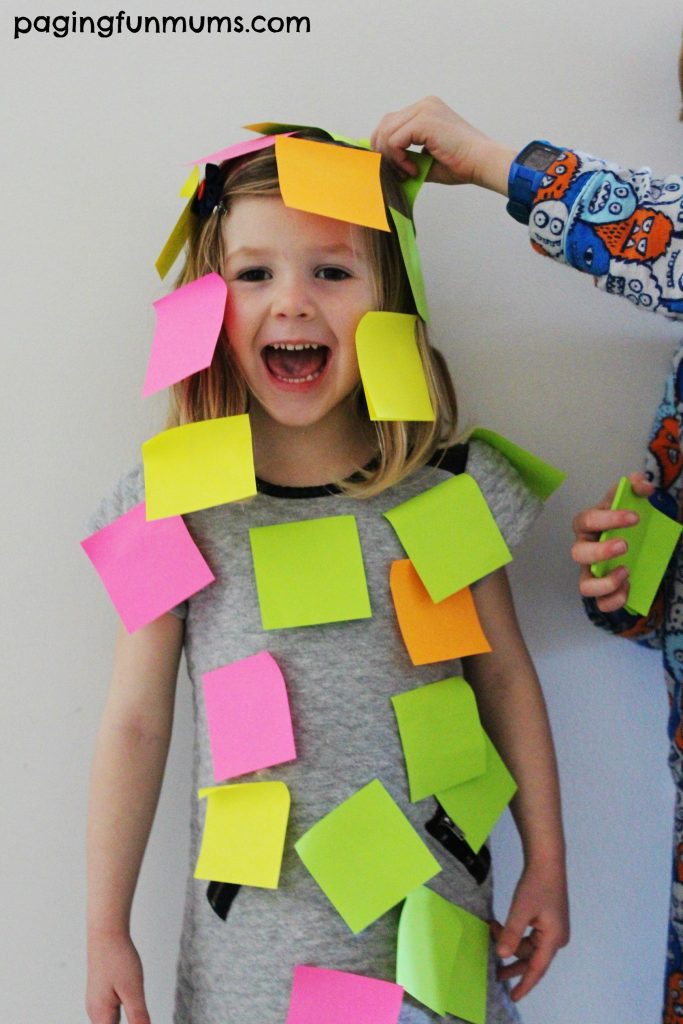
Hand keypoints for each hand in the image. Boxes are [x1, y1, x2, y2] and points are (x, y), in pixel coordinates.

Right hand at [86, 932, 150, 1023]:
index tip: (139, 1018)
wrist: (106, 934)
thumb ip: (138, 1016)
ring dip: (125, 1018)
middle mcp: (95, 1012)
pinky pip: (112, 1011)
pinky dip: (122, 1011)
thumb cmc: (117, 958)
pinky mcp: (101, 994)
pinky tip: (129, 1000)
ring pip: (112, 1021)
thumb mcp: (133, 989)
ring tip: (132, 999)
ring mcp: (96, 1003)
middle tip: (135, 1001)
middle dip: (129, 1022)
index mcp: (101, 1015)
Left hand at [370, 96, 514, 193]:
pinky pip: (394, 141)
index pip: (391, 123)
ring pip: (386, 133)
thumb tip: (386, 165)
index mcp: (426, 110)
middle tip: (397, 172)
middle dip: (384, 152)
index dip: (385, 147)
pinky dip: (399, 159)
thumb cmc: (462, 163)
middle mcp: (424, 105)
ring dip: (392, 158)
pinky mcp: (424, 121)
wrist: (483, 162)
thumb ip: (406, 156)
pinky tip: (414, 169)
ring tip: (408, 172)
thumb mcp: (426, 159)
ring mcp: (424, 109)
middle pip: (384, 125)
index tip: (396, 168)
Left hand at [491, 860, 568, 1000]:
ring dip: (511, 941)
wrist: (547, 861)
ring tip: (492, 929)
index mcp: (554, 939)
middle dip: (513, 962)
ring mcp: (554, 929)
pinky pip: (530, 935)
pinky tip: (500, 926)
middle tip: (495, 973)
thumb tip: (502, 955)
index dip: (525, 984)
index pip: (537, 969)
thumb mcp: (521, 909)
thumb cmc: (536, 884)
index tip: (514, 997)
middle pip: (532, 958)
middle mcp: (557, 938)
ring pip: (529, 945)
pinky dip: (515, 933)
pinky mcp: (549, 921)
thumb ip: (511, 933)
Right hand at [571, 472, 653, 612]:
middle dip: (600, 551)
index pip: (586, 520)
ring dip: (605, 582)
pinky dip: (614, 600)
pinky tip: (629, 587)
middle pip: (578, 553)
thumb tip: (641, 483)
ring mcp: (590, 573)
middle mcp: (584, 550)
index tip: (634, 517)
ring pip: (584, 585)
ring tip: (626, 571)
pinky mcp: (602, 591)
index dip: (608, 519)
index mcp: (587, 526)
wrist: (633, 541)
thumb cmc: (623, 521)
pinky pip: (600, 603)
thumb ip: (636, 487)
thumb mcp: (631, 501)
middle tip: (625, 545)